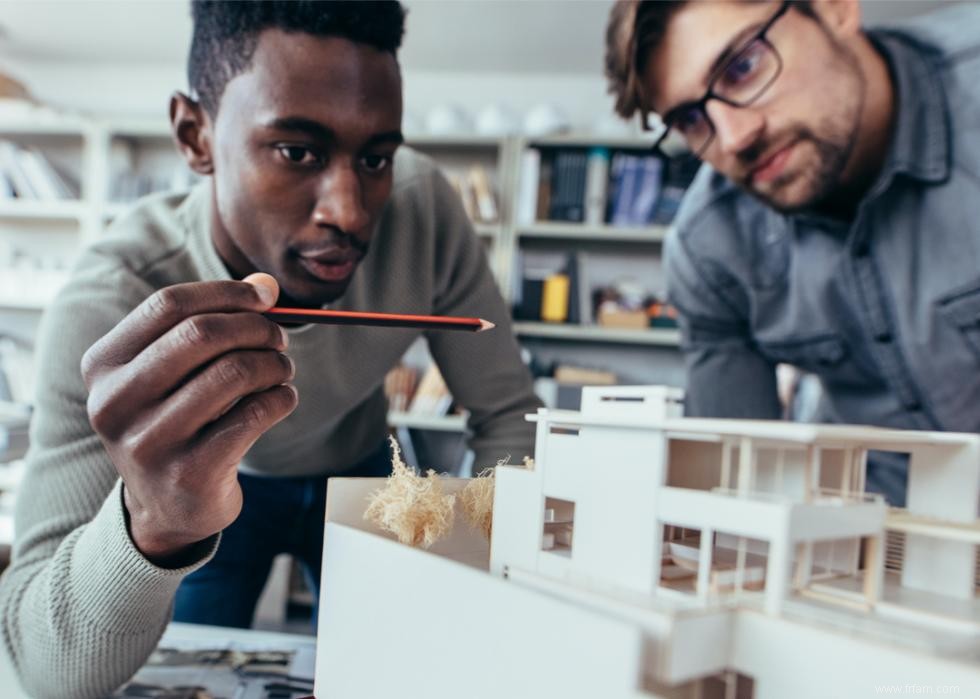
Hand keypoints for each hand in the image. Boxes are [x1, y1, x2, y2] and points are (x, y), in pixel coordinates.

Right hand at [81, 273, 297, 564]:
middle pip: (201, 334)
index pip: (168, 305)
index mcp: (103, 366)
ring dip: (274, 364)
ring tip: (282, 369)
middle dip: (255, 328)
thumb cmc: (178, 422)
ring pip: (233, 373)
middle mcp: (115, 403)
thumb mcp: (176, 372)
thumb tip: (265, 285)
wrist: (167, 509)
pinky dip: (281, 397)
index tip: (263, 298)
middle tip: (279, 338)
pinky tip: (282, 399)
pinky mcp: (191, 474)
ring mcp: (150, 442)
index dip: (226, 293)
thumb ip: (213, 321)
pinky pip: (254, 415)